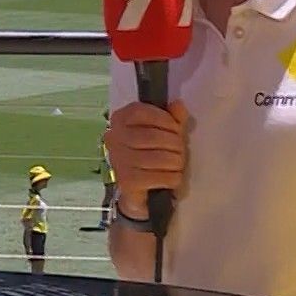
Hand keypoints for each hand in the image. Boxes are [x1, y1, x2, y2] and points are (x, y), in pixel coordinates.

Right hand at [104, 100, 188, 217]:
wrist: (142, 190)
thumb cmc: (154, 154)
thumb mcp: (166, 131)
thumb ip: (173, 117)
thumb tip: (178, 105)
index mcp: (120, 120)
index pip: (141, 112)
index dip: (165, 120)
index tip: (175, 130)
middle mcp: (114, 138)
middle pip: (152, 136)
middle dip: (175, 144)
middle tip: (180, 151)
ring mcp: (118, 161)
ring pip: (158, 158)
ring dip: (176, 162)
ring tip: (177, 165)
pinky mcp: (126, 182)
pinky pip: (157, 177)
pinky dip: (172, 178)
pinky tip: (173, 178)